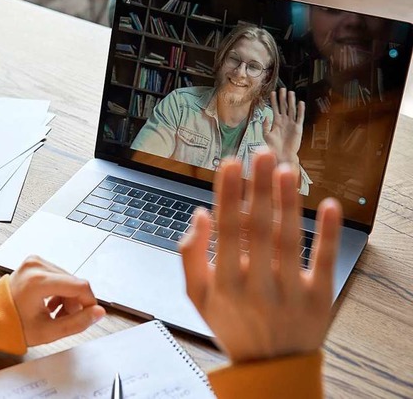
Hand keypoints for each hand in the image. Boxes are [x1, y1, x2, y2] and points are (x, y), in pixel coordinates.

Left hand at [9, 255, 105, 345]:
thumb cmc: (13, 326)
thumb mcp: (48, 331)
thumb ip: (77, 323)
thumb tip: (98, 313)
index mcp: (38, 281)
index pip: (80, 286)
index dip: (90, 302)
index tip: (89, 315)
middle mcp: (36, 266)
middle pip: (74, 282)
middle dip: (75, 302)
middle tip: (63, 318)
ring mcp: (34, 261)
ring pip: (68, 278)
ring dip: (67, 296)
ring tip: (55, 312)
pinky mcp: (34, 261)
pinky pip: (58, 274)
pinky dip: (59, 289)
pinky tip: (50, 303)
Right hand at [180, 152, 341, 362]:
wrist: (270, 367)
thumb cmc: (231, 322)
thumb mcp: (197, 296)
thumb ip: (190, 256)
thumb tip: (199, 214)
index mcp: (224, 284)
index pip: (226, 231)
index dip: (228, 195)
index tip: (230, 164)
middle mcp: (256, 287)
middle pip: (259, 229)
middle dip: (259, 189)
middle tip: (260, 154)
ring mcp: (290, 293)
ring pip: (289, 240)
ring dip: (288, 202)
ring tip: (285, 170)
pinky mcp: (319, 298)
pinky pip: (325, 261)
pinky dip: (328, 233)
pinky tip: (328, 205)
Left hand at [263, 88, 304, 165]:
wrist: (282, 155)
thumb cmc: (273, 147)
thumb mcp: (266, 135)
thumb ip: (265, 126)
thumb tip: (266, 116)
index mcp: (276, 122)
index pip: (275, 108)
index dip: (273, 101)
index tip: (272, 93)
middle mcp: (284, 122)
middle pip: (284, 107)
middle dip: (283, 98)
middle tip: (282, 88)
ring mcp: (291, 124)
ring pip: (291, 110)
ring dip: (291, 101)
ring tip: (290, 93)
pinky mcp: (298, 128)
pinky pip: (299, 117)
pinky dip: (300, 110)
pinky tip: (300, 103)